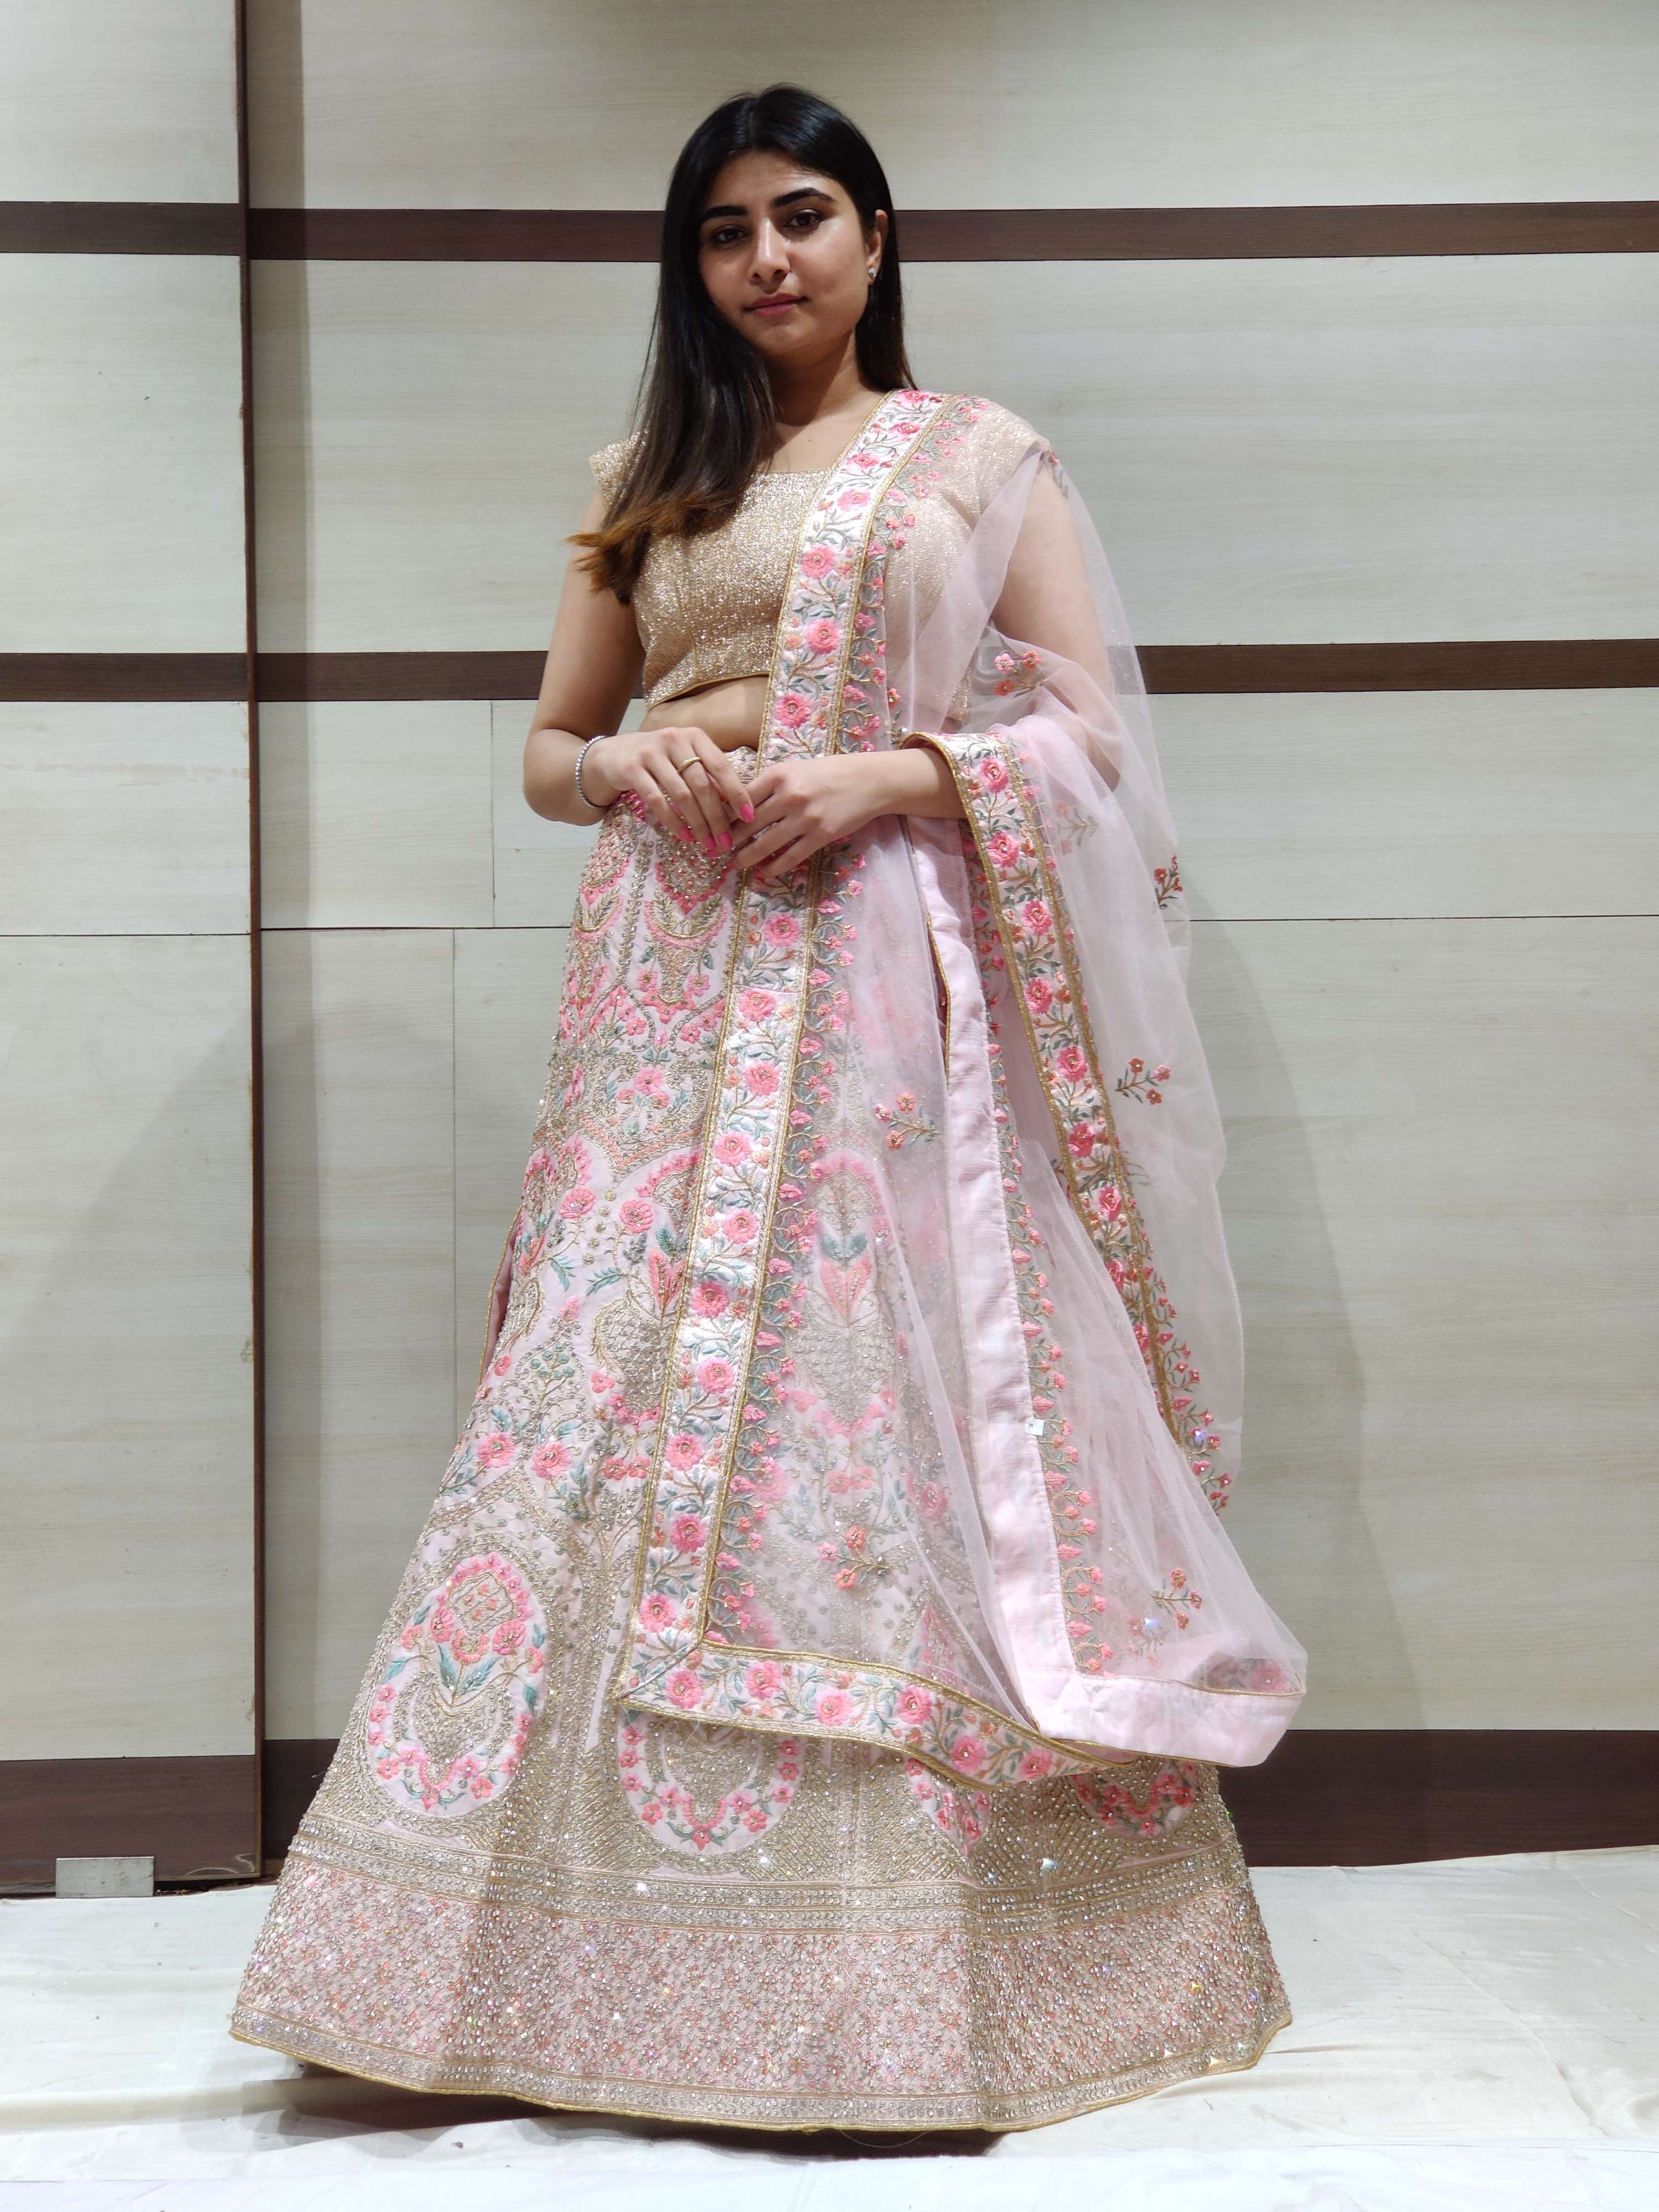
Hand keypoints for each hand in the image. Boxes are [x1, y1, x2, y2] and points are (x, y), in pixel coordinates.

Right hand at [582, 725, 754, 855]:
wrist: (612, 755)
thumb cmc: (658, 761)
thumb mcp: (684, 761)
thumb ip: (708, 777)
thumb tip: (737, 806)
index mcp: (694, 737)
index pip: (721, 766)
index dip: (737, 793)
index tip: (749, 817)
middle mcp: (674, 740)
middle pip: (702, 784)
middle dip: (717, 817)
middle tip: (726, 842)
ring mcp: (651, 753)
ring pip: (682, 794)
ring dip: (698, 823)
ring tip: (707, 844)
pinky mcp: (632, 768)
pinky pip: (657, 800)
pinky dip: (673, 821)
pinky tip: (685, 836)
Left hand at [728, 756, 879, 882]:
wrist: (869, 780)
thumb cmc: (830, 772)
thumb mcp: (796, 769)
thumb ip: (771, 784)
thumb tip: (741, 802)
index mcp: (780, 775)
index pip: (742, 797)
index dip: (725, 815)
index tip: (714, 824)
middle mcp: (789, 795)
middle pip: (749, 823)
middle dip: (731, 840)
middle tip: (720, 849)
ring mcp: (805, 817)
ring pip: (766, 844)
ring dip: (748, 857)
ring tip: (737, 864)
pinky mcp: (820, 835)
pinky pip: (791, 856)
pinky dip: (774, 867)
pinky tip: (765, 871)